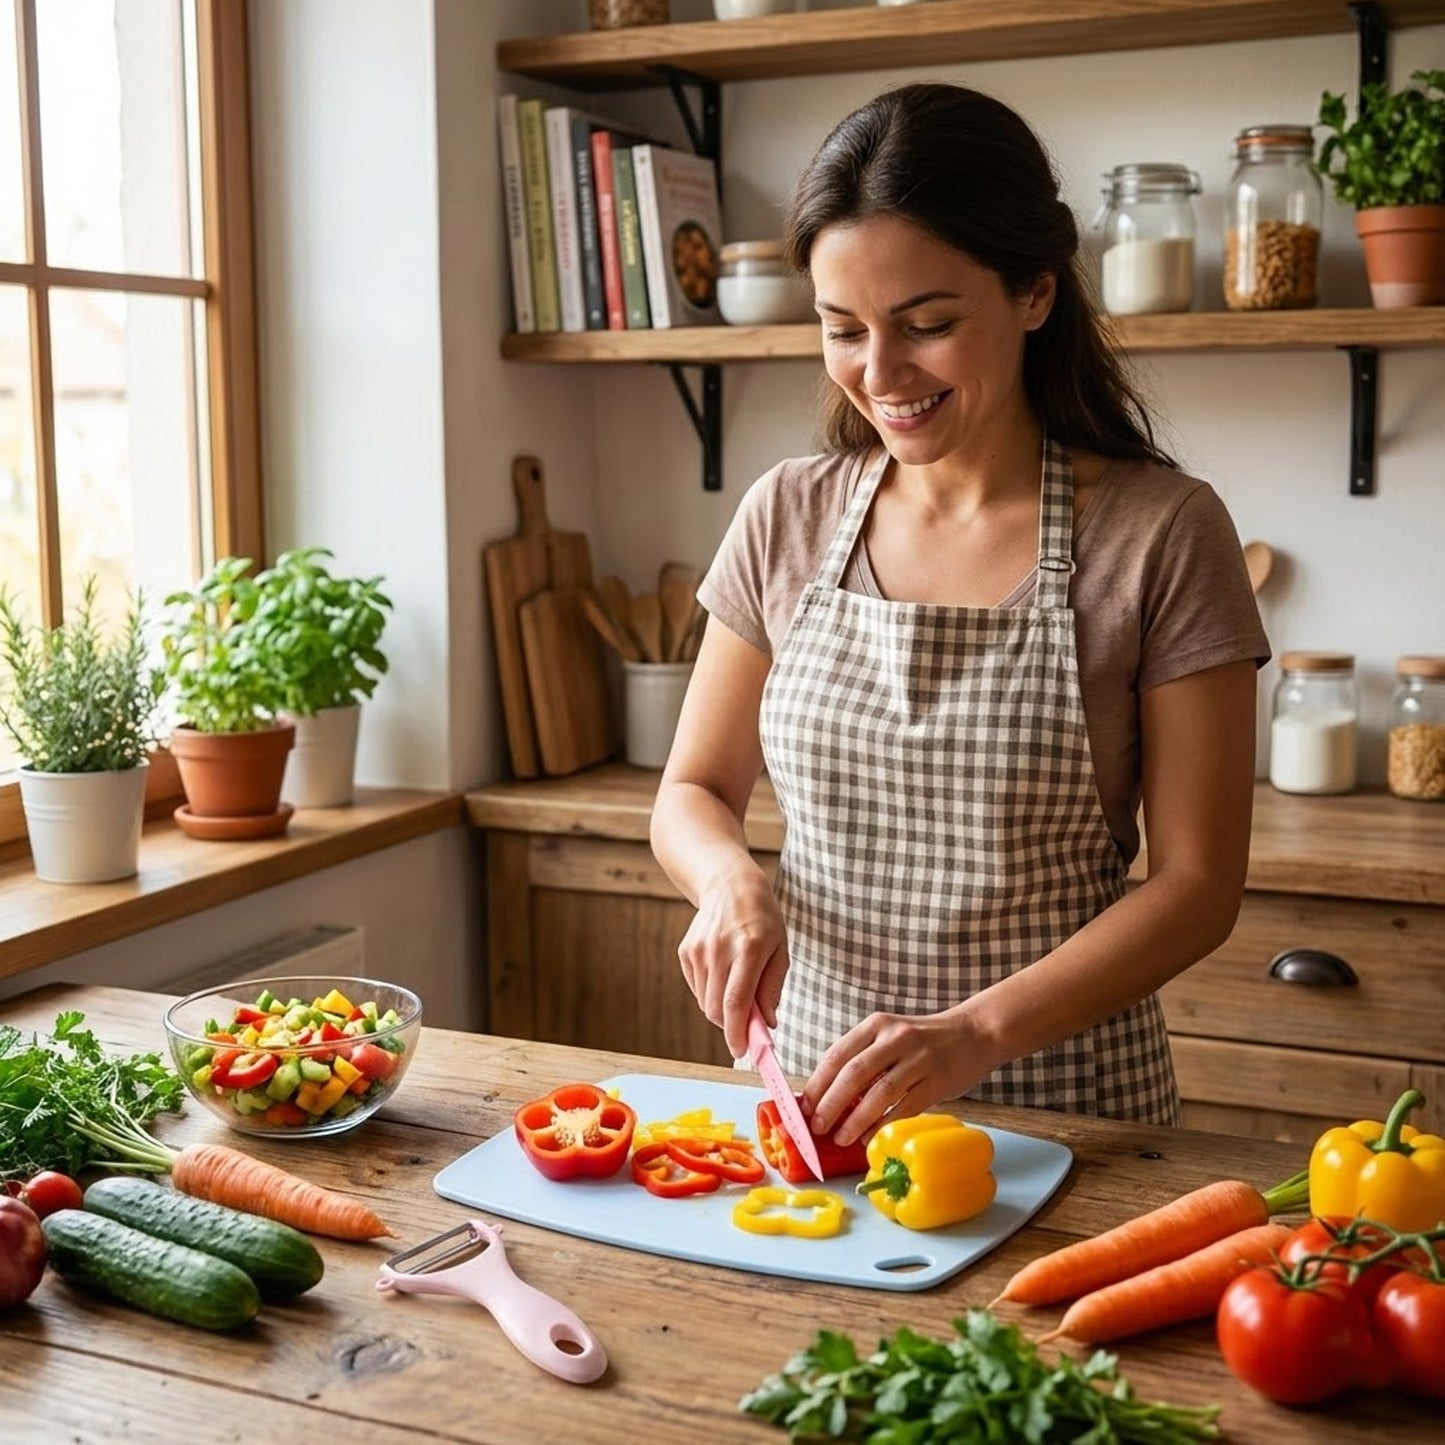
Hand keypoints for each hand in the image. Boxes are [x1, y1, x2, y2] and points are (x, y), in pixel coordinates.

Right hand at [677, 867, 788, 1059]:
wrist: (729, 885)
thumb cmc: (762, 919)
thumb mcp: (780, 949)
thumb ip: (772, 988)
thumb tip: (766, 1024)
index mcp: (749, 948)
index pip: (736, 1002)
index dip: (738, 1033)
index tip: (742, 1051)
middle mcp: (719, 950)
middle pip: (716, 1009)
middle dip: (731, 1026)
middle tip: (748, 1025)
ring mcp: (698, 951)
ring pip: (705, 1003)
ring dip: (722, 1010)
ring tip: (738, 989)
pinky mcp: (686, 952)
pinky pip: (697, 989)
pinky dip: (710, 994)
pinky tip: (723, 975)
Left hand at [802, 1008, 992, 1146]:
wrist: (974, 1033)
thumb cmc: (923, 1041)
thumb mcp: (890, 1037)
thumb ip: (864, 1059)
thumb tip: (827, 1096)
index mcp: (876, 1025)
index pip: (837, 1054)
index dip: (818, 1083)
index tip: (804, 1107)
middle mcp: (895, 1037)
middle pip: (854, 1073)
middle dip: (831, 1103)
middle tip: (818, 1127)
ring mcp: (918, 1059)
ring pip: (879, 1092)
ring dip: (856, 1119)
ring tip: (841, 1137)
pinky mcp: (937, 1080)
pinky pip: (905, 1106)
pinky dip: (884, 1124)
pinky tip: (869, 1137)